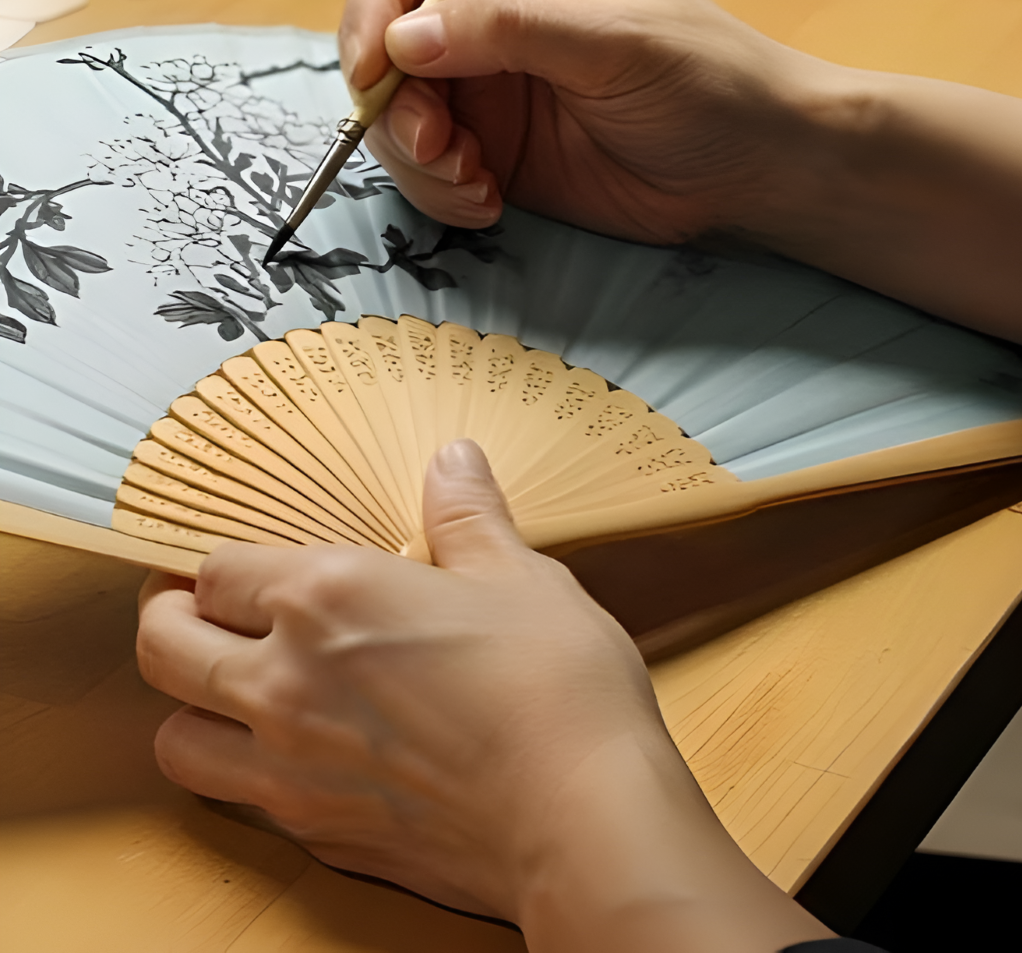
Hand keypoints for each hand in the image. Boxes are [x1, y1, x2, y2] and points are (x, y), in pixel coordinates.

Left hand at [137, 440, 827, 950]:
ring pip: (176, 740)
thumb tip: (454, 463)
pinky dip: (242, 773)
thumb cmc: (553, 689)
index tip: (231, 559)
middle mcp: (285, 682)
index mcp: (325, 598)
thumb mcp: (519, 574)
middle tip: (196, 608)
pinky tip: (293, 752)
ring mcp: (292, 769)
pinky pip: (238, 801)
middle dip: (167, 620)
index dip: (215, 560)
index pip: (215, 569)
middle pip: (163, 648)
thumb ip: (468, 516)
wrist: (581, 818)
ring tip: (227, 686)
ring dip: (188, 705)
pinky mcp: (320, 834)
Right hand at [339, 0, 1021, 349]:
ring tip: (473, 183)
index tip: (376, 66)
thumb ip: (509, 29)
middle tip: (436, 145)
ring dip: (412, 152)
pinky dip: (436, 187)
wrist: (756, 169)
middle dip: (391, 95)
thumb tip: (403, 38)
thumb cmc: (709, 79)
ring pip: (390, 104)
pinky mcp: (488, 141)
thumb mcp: (614, 42)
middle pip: (378, 28)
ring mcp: (481, 75)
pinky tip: (488, 201)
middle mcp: (486, 1)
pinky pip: (421, 161)